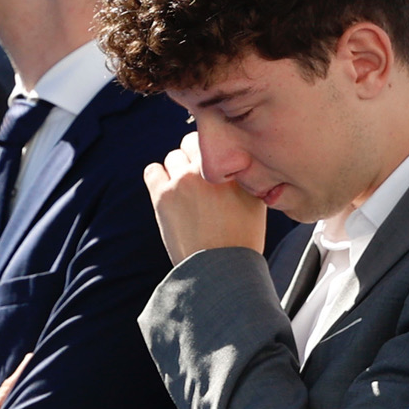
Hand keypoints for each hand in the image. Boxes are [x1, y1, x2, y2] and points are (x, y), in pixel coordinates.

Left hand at [144, 131, 266, 264]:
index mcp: (234, 167)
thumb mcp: (256, 201)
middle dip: (193, 157)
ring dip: (177, 170)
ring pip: (173, 157)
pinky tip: (167, 191)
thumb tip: (237, 162)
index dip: (211, 152)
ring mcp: (184, 179)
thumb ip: (246, 176)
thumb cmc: (241, 239)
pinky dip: (158, 177)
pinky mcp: (163, 194)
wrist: (221, 269)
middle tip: (198, 178)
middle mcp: (209, 168)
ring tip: (185, 192)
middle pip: (192, 142)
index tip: (210, 164)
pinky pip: (152, 170)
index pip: (215, 139)